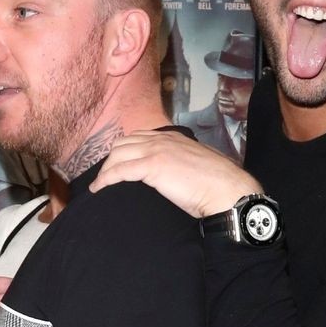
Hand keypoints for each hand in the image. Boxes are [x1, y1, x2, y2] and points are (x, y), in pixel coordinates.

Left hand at [89, 129, 260, 217]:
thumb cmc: (217, 184)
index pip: (139, 136)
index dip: (124, 150)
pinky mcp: (152, 166)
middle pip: (123, 143)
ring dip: (105, 170)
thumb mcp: (196, 165)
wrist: (227, 190)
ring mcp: (156, 150)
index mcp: (173, 137)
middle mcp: (162, 139)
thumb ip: (181, 162)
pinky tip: (98, 189)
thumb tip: (175, 174)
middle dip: (110, 159)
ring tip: (99, 185)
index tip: (117, 165)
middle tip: (105, 177)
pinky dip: (105, 179)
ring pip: (118, 154)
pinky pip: (119, 170)